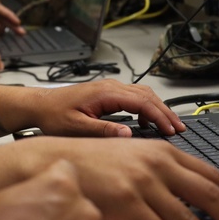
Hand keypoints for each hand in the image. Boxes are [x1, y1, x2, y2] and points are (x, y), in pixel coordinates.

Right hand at [14, 137, 218, 219]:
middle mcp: (157, 163)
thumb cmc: (90, 163)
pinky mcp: (126, 201)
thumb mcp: (132, 157)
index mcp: (163, 151)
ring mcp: (143, 182)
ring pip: (189, 219)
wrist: (54, 162)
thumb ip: (160, 171)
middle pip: (210, 195)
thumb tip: (186, 197)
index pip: (211, 175)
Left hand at [18, 79, 185, 136]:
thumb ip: (103, 130)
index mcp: (105, 93)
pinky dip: (146, 107)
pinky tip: (147, 122)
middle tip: (179, 129)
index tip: (171, 130)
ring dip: (157, 108)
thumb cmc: (53, 116)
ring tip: (169, 126)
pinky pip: (134, 97)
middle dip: (165, 112)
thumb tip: (128, 133)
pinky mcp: (107, 93)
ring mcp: (109, 88)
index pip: (141, 102)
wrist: (39, 105)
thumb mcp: (76, 127)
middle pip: (147, 96)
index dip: (159, 116)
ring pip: (142, 94)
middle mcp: (110, 86)